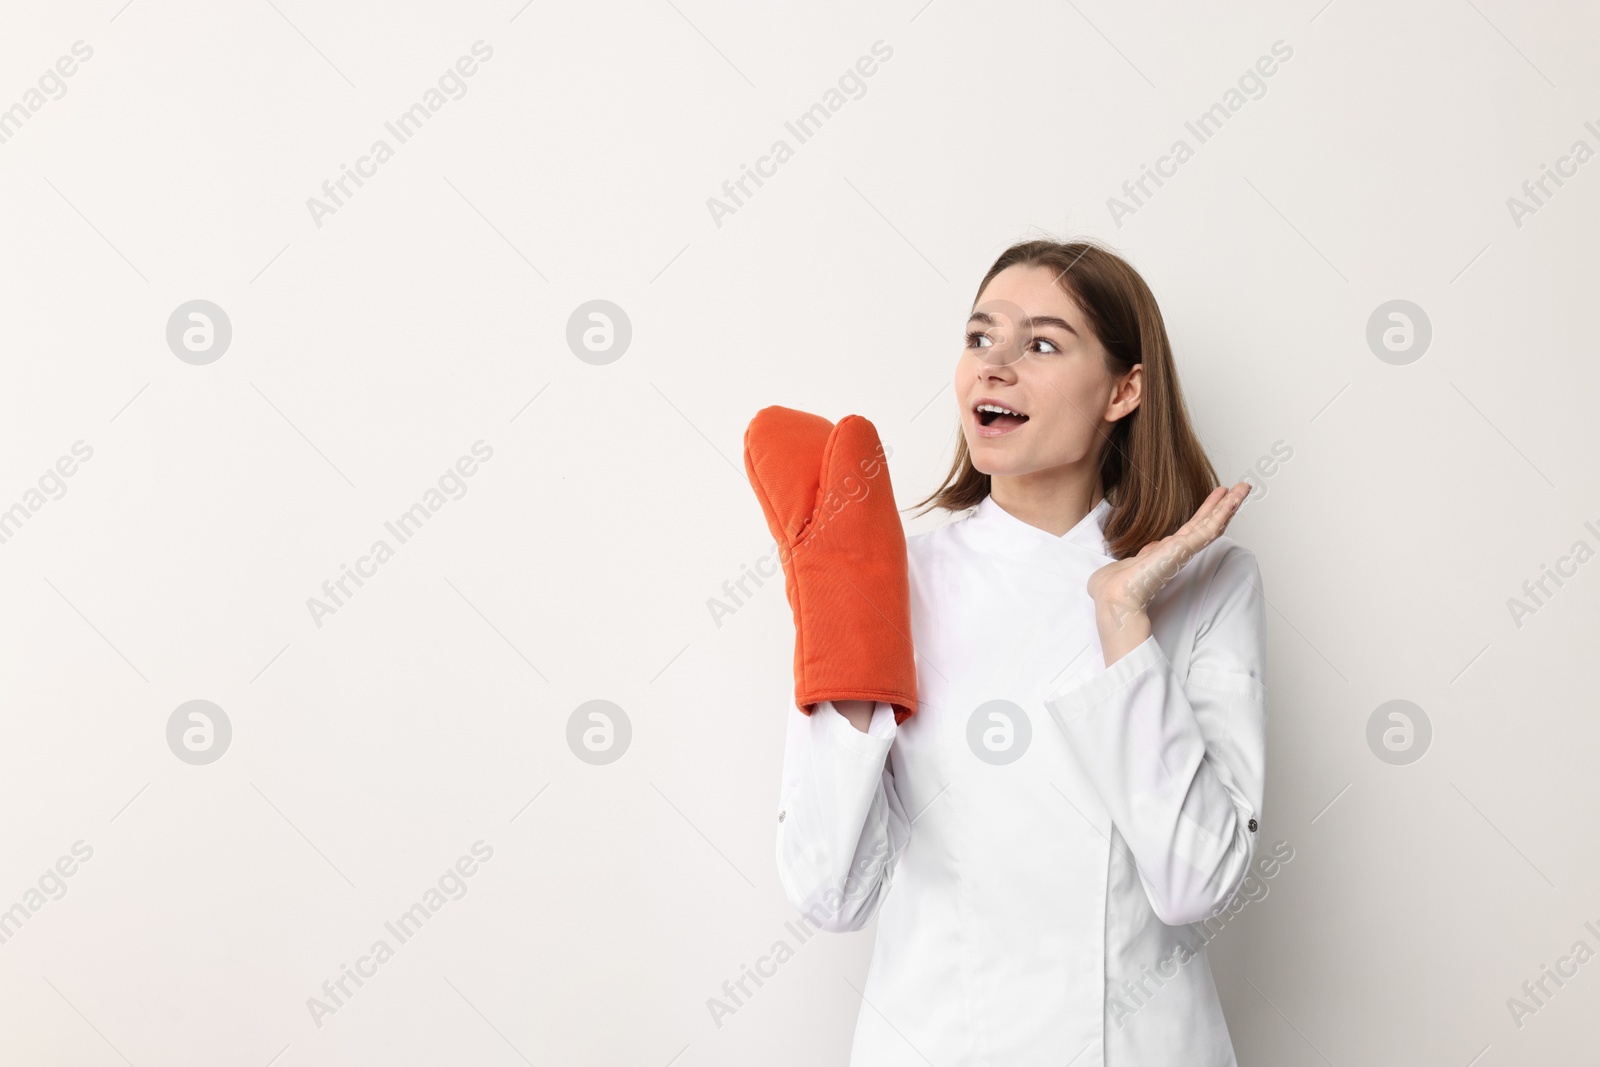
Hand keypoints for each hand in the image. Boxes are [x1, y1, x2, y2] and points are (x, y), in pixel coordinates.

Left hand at [1089, 482, 1251, 662]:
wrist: (1116, 596)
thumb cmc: (1117, 586)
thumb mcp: (1130, 563)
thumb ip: (1144, 555)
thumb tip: (1150, 549)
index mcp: (1167, 552)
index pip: (1192, 529)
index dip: (1205, 513)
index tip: (1216, 498)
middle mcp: (1178, 550)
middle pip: (1206, 523)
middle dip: (1223, 505)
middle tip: (1239, 488)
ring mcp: (1184, 549)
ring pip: (1212, 523)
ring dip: (1229, 505)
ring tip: (1243, 488)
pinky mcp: (1185, 548)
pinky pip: (1209, 528)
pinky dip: (1223, 512)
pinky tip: (1233, 499)